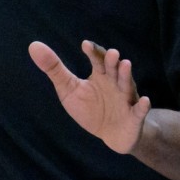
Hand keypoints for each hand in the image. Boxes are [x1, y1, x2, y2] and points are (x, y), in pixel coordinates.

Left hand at [29, 40, 150, 153]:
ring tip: (126, 63)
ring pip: (127, 85)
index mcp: (101, 75)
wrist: (111, 134)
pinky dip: (143, 107)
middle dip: (112, 61)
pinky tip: (146, 101)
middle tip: (111, 52)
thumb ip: (54, 69)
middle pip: (114, 70)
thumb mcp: (68, 89)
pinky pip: (139, 111)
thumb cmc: (90, 107)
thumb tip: (33, 45)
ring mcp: (126, 99)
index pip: (97, 60)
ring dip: (127, 75)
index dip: (93, 52)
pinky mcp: (133, 117)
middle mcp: (115, 83)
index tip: (85, 45)